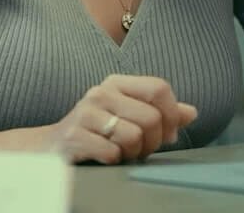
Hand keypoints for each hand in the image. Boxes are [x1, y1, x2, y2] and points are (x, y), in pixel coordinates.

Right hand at [47, 75, 198, 163]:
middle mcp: (101, 92)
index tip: (167, 134)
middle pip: (152, 117)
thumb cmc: (96, 132)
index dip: (171, 115)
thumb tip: (191, 113)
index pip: (160, 88)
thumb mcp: (128, 116)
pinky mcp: (74, 135)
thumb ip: (160, 113)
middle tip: (140, 149)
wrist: (52, 147)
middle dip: (152, 142)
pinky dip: (113, 161)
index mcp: (117, 83)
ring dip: (132, 153)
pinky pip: (113, 153)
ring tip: (120, 152)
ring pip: (134, 136)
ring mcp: (86, 113)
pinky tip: (103, 157)